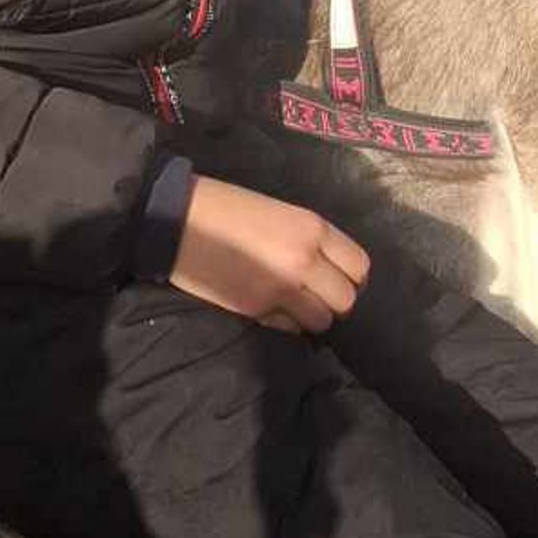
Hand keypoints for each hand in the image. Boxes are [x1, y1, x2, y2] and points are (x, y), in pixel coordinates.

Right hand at [170, 175, 370, 335]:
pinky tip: (272, 309)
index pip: (359, 267)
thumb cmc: (229, 208)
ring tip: (293, 305)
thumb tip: (328, 271)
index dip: (351, 278)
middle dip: (334, 302)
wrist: (179, 220)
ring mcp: (282, 287)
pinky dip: (287, 325)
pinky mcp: (257, 309)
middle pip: (346, 300)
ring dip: (311, 317)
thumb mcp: (282, 213)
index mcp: (313, 228)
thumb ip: (310, 240)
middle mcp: (305, 259)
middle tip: (315, 296)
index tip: (336, 279)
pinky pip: (291, 329)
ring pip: (322, 321)